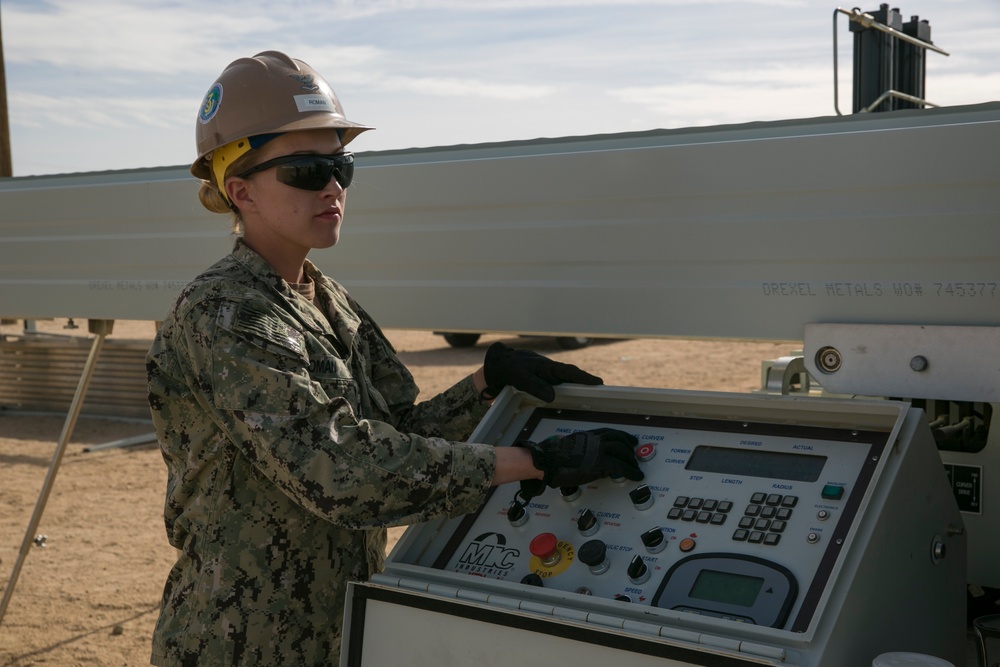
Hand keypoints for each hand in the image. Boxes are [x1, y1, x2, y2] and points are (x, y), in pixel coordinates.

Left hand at [482, 342, 601, 401]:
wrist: (500, 364)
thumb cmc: (510, 368)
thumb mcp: (519, 377)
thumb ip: (534, 385)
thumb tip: (552, 396)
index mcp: (548, 368)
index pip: (569, 372)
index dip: (584, 378)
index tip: (598, 383)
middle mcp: (552, 372)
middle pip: (573, 378)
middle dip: (587, 384)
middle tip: (603, 393)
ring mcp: (549, 378)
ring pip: (567, 383)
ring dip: (579, 390)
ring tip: (592, 401)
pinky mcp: (545, 384)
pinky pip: (559, 389)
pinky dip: (567, 394)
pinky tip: (572, 404)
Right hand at [516, 428, 642, 495]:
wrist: (547, 461)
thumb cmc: (551, 457)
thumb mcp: (570, 447)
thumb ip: (581, 449)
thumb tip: (588, 457)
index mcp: (588, 435)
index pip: (610, 432)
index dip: (623, 436)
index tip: (629, 440)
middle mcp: (595, 439)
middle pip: (619, 440)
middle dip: (629, 448)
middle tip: (634, 456)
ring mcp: (598, 450)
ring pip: (623, 451)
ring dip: (631, 460)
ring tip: (635, 468)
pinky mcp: (601, 462)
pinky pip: (621, 466)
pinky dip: (631, 471)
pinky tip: (636, 476)